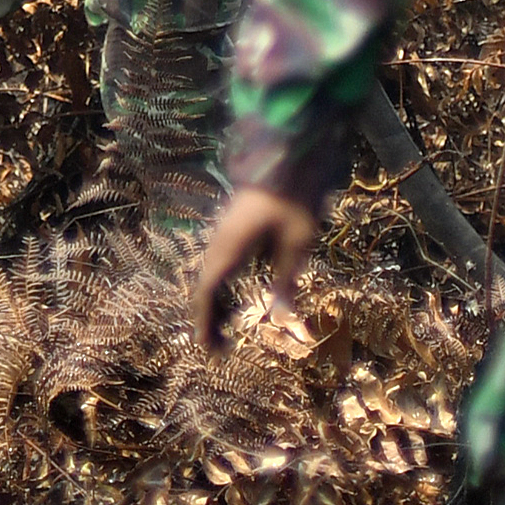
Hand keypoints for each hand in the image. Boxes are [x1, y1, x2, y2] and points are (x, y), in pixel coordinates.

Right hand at [190, 187, 320, 352]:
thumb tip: (283, 315)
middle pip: (206, 286)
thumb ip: (287, 278)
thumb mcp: (298, 243)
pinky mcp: (235, 226)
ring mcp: (225, 232)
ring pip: (212, 274)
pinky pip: (222, 263)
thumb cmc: (295, 198)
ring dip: (217, 301)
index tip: (210, 348)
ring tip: (227, 326)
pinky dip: (224, 285)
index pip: (207, 292)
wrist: (290, 155)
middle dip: (211, 317)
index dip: (206, 323)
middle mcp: (221, 241)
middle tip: (220, 347)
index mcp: (230, 248)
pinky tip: (237, 294)